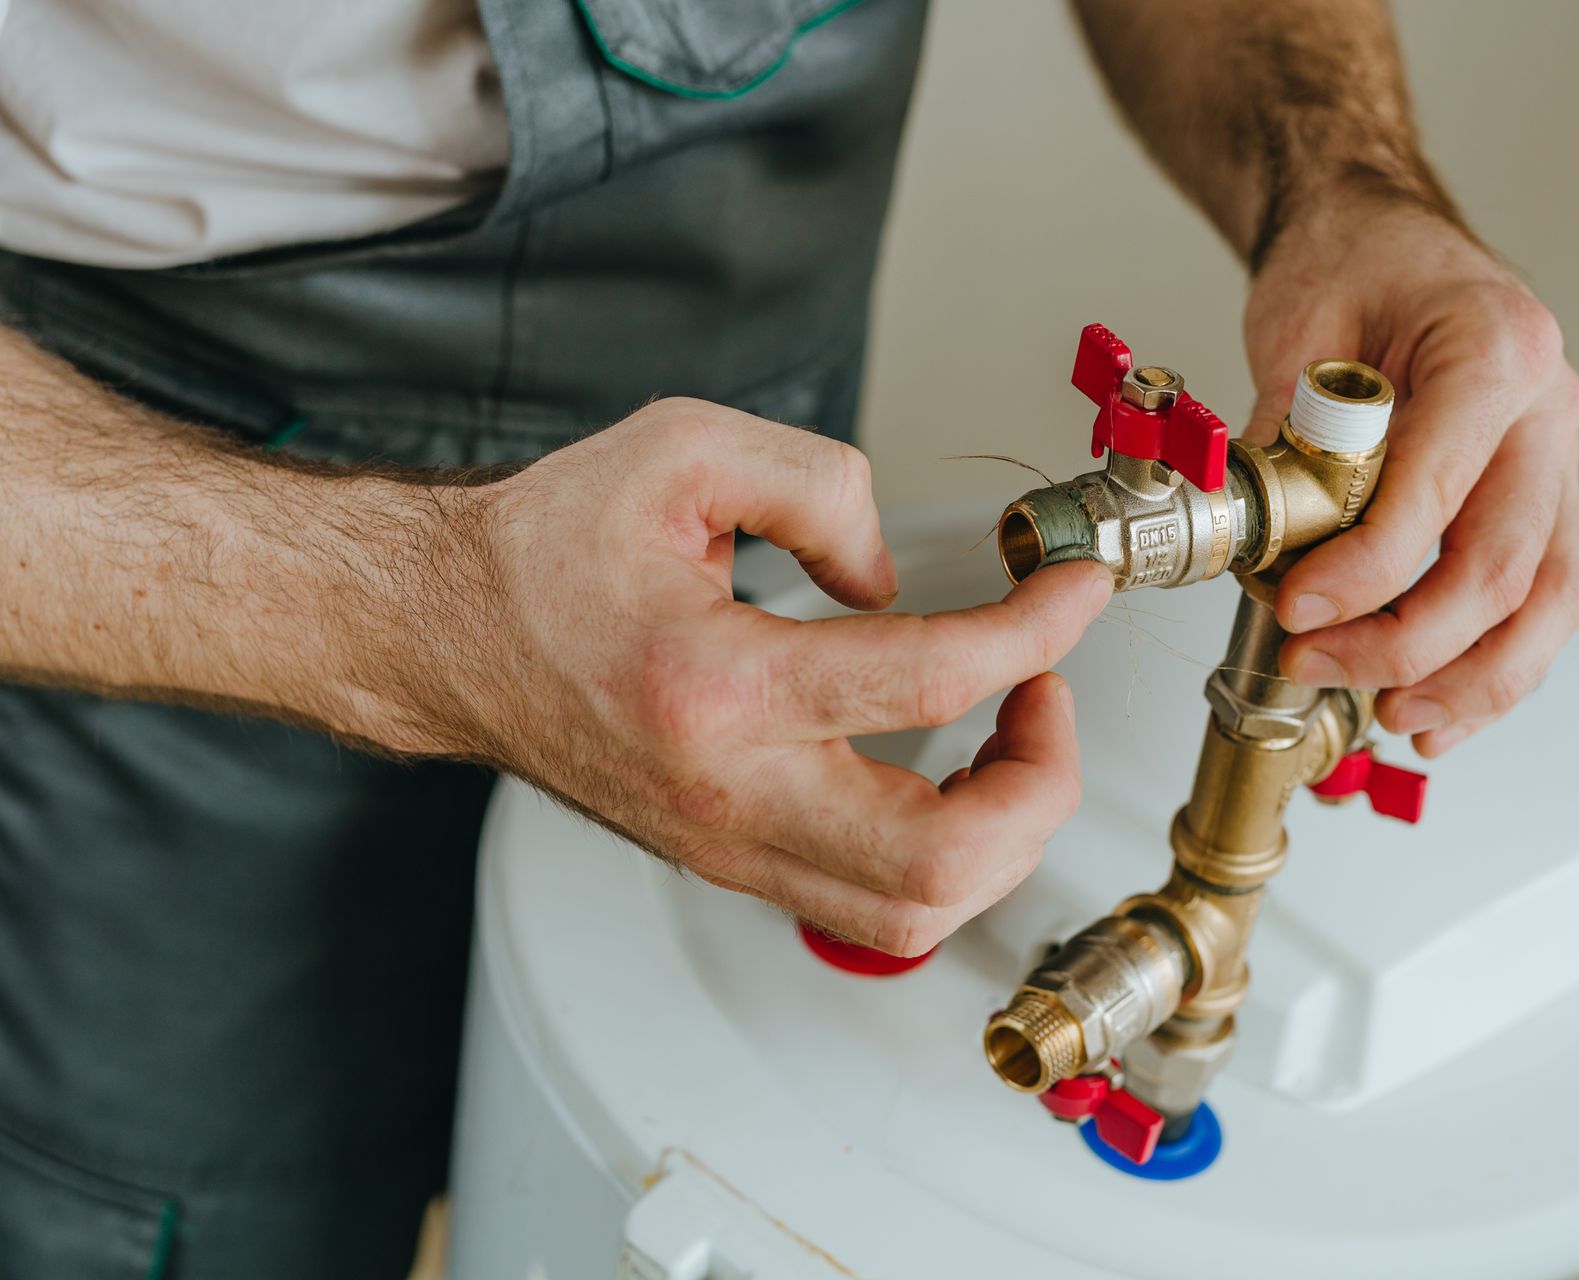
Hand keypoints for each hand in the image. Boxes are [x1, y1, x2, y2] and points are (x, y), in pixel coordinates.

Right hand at [435, 399, 1111, 954]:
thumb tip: (894, 577)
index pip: (931, 680)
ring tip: (1009, 740)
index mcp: (716, 684)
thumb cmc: (545, 550)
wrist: (446, 635)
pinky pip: (869, 908)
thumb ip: (819, 485)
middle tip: (1046, 695)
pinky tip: (949, 778)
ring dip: (1002, 836)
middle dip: (1041, 783)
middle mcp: (727, 792)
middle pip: (940, 860)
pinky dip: (945, 856)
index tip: (1073, 595)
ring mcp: (729, 846)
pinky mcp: (731, 863)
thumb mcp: (682, 449)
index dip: (1036, 631)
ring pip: (911, 914)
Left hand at [1244, 199, 1578, 756]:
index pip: (1439, 489)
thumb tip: (1252, 538)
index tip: (1296, 609)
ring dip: (1473, 678)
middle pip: (1505, 566)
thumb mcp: (1295, 322)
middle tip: (1319, 665)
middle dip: (1407, 641)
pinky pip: (1544, 599)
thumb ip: (1283, 432)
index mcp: (1495, 348)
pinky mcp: (1544, 499)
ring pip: (1550, 601)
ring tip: (1394, 714)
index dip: (1366, 569)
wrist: (1386, 235)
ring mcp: (1558, 458)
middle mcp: (1548, 409)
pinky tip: (1440, 708)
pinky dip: (1498, 667)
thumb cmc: (1351, 260)